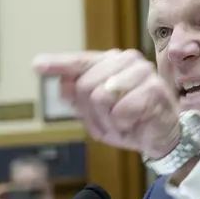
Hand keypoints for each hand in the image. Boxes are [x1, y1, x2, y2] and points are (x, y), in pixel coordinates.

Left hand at [33, 49, 180, 158]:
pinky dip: (122, 124)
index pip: (79, 62)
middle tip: (109, 121)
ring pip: (101, 97)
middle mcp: (126, 61)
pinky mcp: (153, 88)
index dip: (57, 64)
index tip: (37, 65)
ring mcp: (142, 72)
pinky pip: (120, 110)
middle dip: (91, 113)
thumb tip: (62, 86)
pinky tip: (134, 123)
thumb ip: (79, 99)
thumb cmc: (130, 121)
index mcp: (111, 63)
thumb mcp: (97, 115)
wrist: (162, 137)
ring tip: (122, 123)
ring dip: (107, 120)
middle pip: (84, 85)